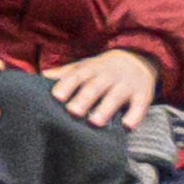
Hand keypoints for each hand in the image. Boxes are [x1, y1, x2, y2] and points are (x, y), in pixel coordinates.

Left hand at [44, 49, 160, 132]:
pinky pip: (140, 105)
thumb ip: (65, 74)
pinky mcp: (143, 94)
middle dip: (84, 98)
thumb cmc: (103, 69)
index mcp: (91, 69)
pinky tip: (127, 126)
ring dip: (106, 108)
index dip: (66, 85)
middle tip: (73, 112)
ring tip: (95, 122)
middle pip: (95, 86)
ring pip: (116, 96)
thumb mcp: (85, 67)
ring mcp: (126, 84)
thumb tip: (41, 76)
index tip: (56, 97)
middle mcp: (108, 76)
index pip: (76, 76)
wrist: (138, 57)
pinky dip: (135, 115)